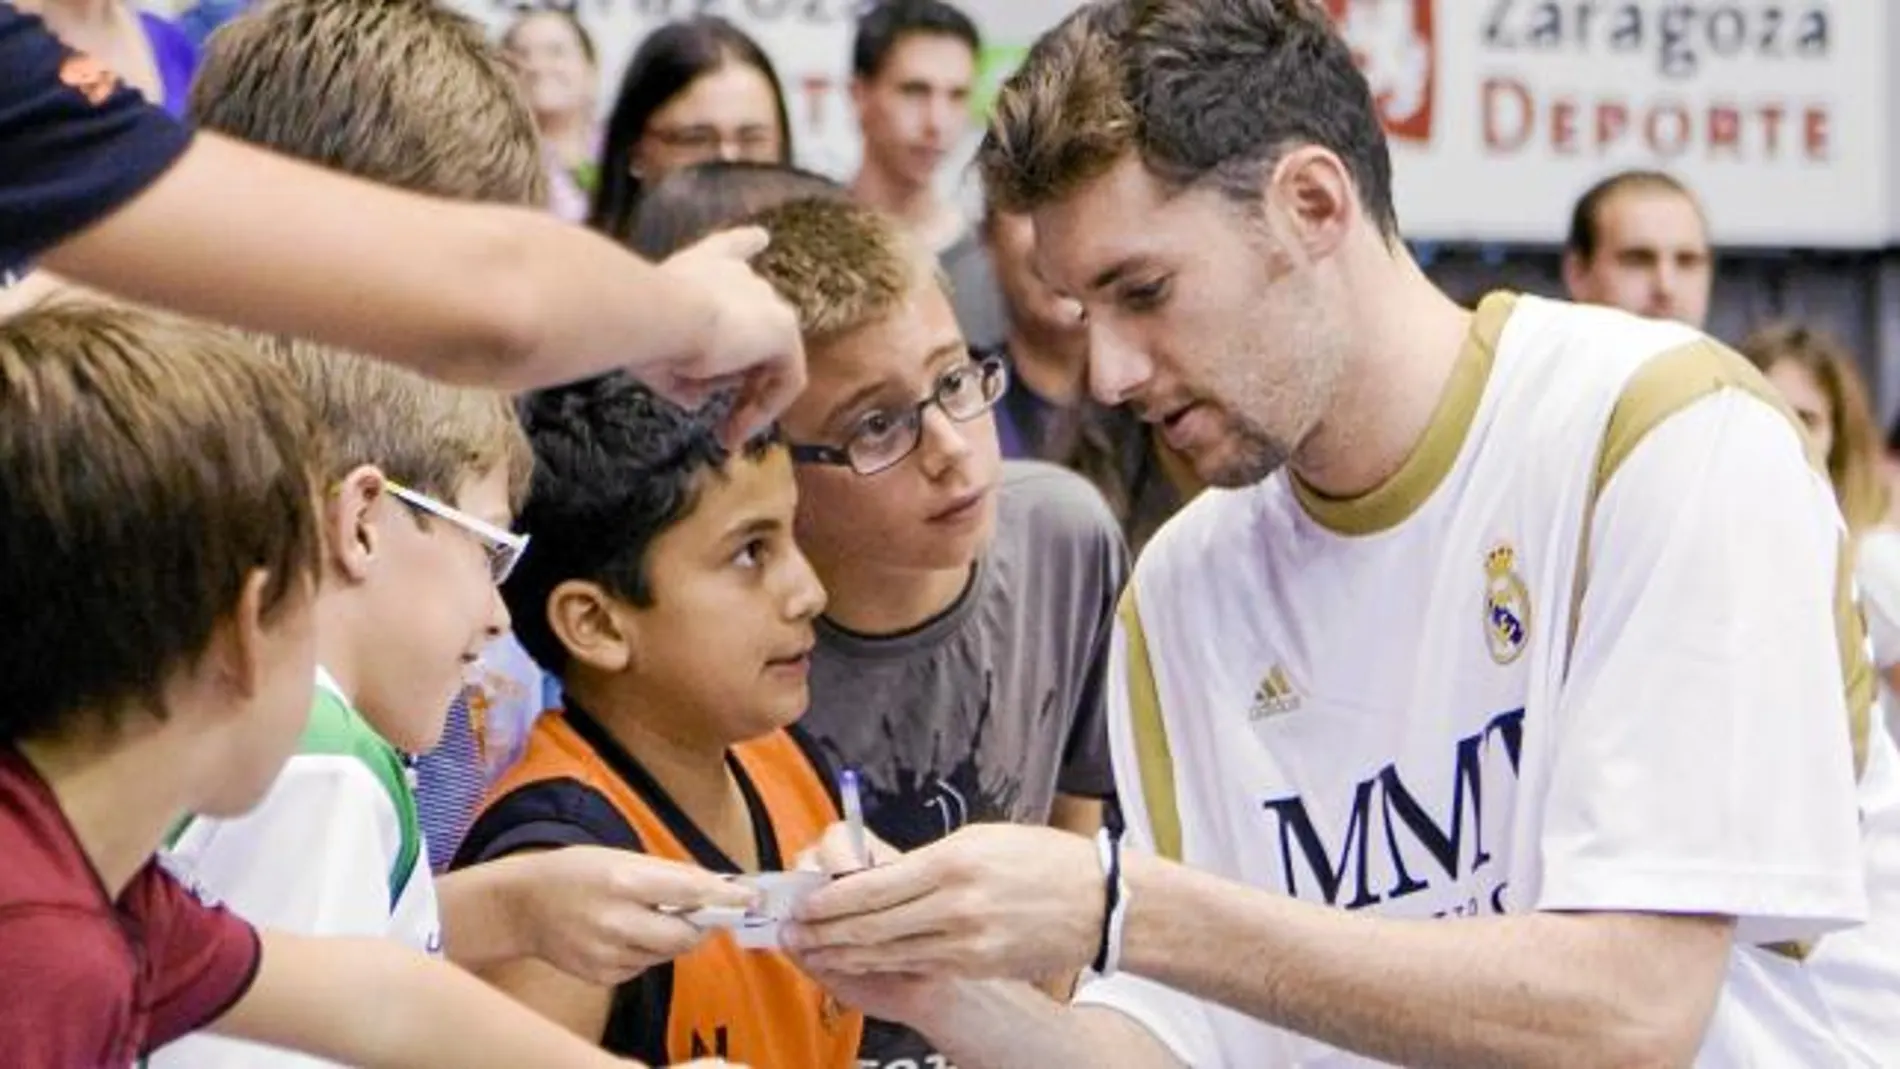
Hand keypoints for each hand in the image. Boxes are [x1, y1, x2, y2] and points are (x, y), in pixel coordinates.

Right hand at [509, 847, 757, 984]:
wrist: (521, 906)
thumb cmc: (575, 872)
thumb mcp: (622, 856)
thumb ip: (670, 875)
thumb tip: (719, 886)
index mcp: (625, 881)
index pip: (692, 892)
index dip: (727, 897)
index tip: (752, 898)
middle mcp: (618, 921)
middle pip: (686, 935)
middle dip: (702, 924)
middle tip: (705, 910)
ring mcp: (609, 953)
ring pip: (668, 953)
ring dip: (672, 935)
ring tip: (646, 914)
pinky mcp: (603, 975)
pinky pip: (645, 966)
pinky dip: (647, 950)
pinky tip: (623, 931)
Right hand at [646, 226, 805, 446]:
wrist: (655, 314)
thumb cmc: (640, 330)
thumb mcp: (655, 354)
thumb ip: (679, 371)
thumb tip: (696, 397)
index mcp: (703, 268)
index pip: (730, 250)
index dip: (745, 243)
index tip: (761, 238)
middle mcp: (740, 277)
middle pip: (752, 327)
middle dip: (740, 378)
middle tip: (725, 423)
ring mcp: (766, 301)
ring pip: (767, 361)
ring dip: (749, 402)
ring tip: (726, 434)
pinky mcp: (782, 329)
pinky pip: (785, 379)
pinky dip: (764, 409)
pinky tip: (738, 429)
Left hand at [782, 824, 1104, 982]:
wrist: (1097, 901)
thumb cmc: (1041, 860)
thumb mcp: (979, 841)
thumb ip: (924, 861)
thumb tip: (875, 876)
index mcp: (952, 862)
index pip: (871, 886)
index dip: (829, 899)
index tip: (803, 901)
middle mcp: (955, 905)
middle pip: (870, 924)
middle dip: (825, 930)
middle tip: (793, 930)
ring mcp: (966, 942)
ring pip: (887, 952)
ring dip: (843, 953)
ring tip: (813, 951)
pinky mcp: (977, 966)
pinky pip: (916, 965)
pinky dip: (880, 965)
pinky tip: (858, 961)